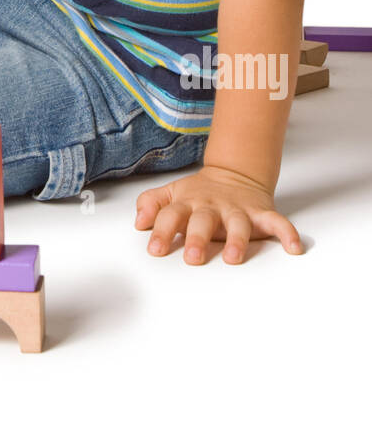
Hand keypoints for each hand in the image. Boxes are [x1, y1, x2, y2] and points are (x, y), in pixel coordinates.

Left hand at [134, 165, 303, 264]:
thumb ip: (151, 204)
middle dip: (197, 238)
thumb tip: (138, 222)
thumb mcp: (171, 193)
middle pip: (203, 220)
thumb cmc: (198, 194)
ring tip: (233, 258)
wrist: (234, 174)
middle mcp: (211, 206)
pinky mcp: (260, 213)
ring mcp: (237, 210)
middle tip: (192, 258)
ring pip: (238, 224)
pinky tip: (294, 247)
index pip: (171, 215)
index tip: (156, 249)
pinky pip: (277, 222)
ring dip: (237, 240)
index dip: (162, 231)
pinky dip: (287, 233)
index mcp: (187, 203)